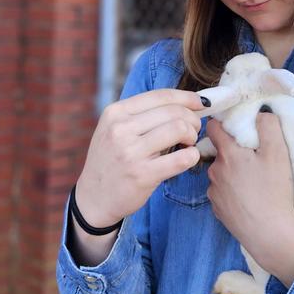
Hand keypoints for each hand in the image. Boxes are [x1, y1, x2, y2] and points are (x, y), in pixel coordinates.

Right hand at [75, 89, 204, 228]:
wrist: (94, 197)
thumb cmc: (111, 160)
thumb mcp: (115, 129)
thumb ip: (142, 115)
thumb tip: (186, 102)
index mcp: (116, 113)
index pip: (160, 96)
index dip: (187, 97)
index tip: (200, 103)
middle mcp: (121, 129)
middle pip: (174, 112)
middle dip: (192, 119)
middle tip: (193, 130)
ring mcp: (130, 152)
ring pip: (179, 129)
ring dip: (192, 136)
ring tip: (187, 144)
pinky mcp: (142, 175)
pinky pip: (181, 158)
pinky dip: (192, 156)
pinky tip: (188, 158)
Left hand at [205, 111, 293, 286]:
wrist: (269, 233)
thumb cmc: (274, 191)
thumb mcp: (278, 153)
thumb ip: (269, 126)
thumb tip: (261, 112)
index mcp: (228, 154)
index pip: (213, 128)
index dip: (221, 122)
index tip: (231, 122)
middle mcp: (215, 171)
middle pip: (220, 152)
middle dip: (232, 151)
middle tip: (252, 156)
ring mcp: (214, 192)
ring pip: (221, 173)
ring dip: (232, 172)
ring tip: (253, 180)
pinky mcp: (218, 210)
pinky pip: (222, 192)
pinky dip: (232, 191)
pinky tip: (247, 198)